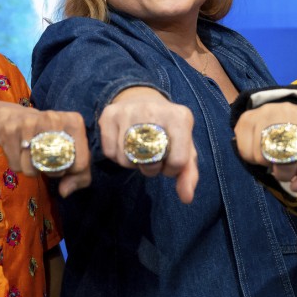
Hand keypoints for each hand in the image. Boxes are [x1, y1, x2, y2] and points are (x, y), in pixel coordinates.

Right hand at [0, 106, 91, 197]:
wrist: (14, 118)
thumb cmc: (49, 137)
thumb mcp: (70, 151)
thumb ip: (80, 175)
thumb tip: (65, 191)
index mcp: (74, 122)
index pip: (81, 162)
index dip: (72, 172)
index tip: (65, 164)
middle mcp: (54, 118)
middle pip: (56, 166)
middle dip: (52, 172)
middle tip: (48, 161)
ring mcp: (30, 123)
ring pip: (32, 169)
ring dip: (33, 170)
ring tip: (34, 157)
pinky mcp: (10, 130)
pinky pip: (16, 165)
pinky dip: (18, 166)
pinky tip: (20, 153)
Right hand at [98, 87, 197, 202]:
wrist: (141, 99)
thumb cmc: (167, 129)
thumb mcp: (184, 147)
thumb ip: (188, 173)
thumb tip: (186, 198)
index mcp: (179, 117)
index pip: (178, 162)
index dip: (172, 169)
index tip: (168, 160)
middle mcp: (153, 110)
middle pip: (150, 162)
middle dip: (151, 168)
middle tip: (152, 158)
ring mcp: (128, 111)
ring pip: (126, 160)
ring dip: (133, 163)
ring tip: (138, 150)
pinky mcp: (108, 114)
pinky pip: (109, 153)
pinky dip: (117, 156)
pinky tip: (125, 145)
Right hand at [233, 101, 296, 195]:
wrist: (287, 117)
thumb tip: (295, 187)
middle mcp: (290, 111)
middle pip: (284, 159)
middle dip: (285, 171)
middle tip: (285, 164)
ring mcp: (265, 112)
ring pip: (261, 157)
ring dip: (267, 164)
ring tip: (273, 153)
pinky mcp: (246, 118)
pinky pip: (244, 151)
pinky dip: (252, 157)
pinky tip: (260, 148)